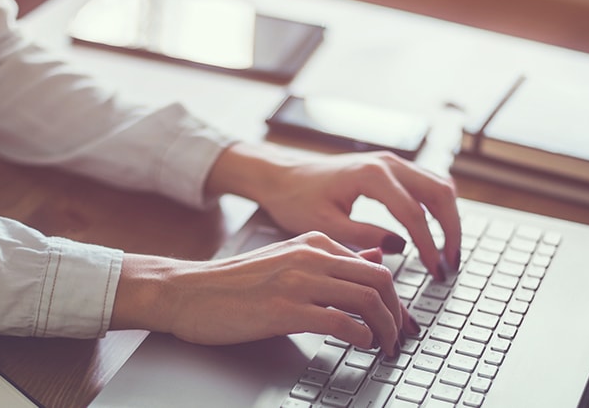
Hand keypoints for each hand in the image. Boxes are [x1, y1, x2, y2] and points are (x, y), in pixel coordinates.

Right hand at [110, 232, 417, 355]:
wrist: (188, 292)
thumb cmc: (234, 283)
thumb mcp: (288, 259)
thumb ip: (331, 260)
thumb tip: (377, 257)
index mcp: (314, 241)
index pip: (375, 265)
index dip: (396, 298)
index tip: (400, 321)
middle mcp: (311, 256)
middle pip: (381, 280)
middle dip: (398, 314)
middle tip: (400, 338)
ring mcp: (299, 282)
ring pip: (367, 300)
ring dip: (385, 329)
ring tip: (384, 347)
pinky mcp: (285, 309)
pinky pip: (341, 322)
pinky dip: (361, 337)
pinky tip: (361, 346)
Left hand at [206, 143, 461, 279]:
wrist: (281, 175)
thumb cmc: (295, 199)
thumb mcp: (325, 225)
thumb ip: (364, 236)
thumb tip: (401, 248)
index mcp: (371, 175)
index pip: (414, 213)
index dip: (429, 246)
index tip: (435, 272)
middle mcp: (387, 162)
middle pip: (439, 193)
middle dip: (451, 230)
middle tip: (451, 264)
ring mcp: (390, 162)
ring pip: (438, 185)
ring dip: (449, 218)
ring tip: (447, 253)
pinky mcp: (389, 168)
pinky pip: (426, 184)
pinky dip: (437, 208)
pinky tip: (434, 234)